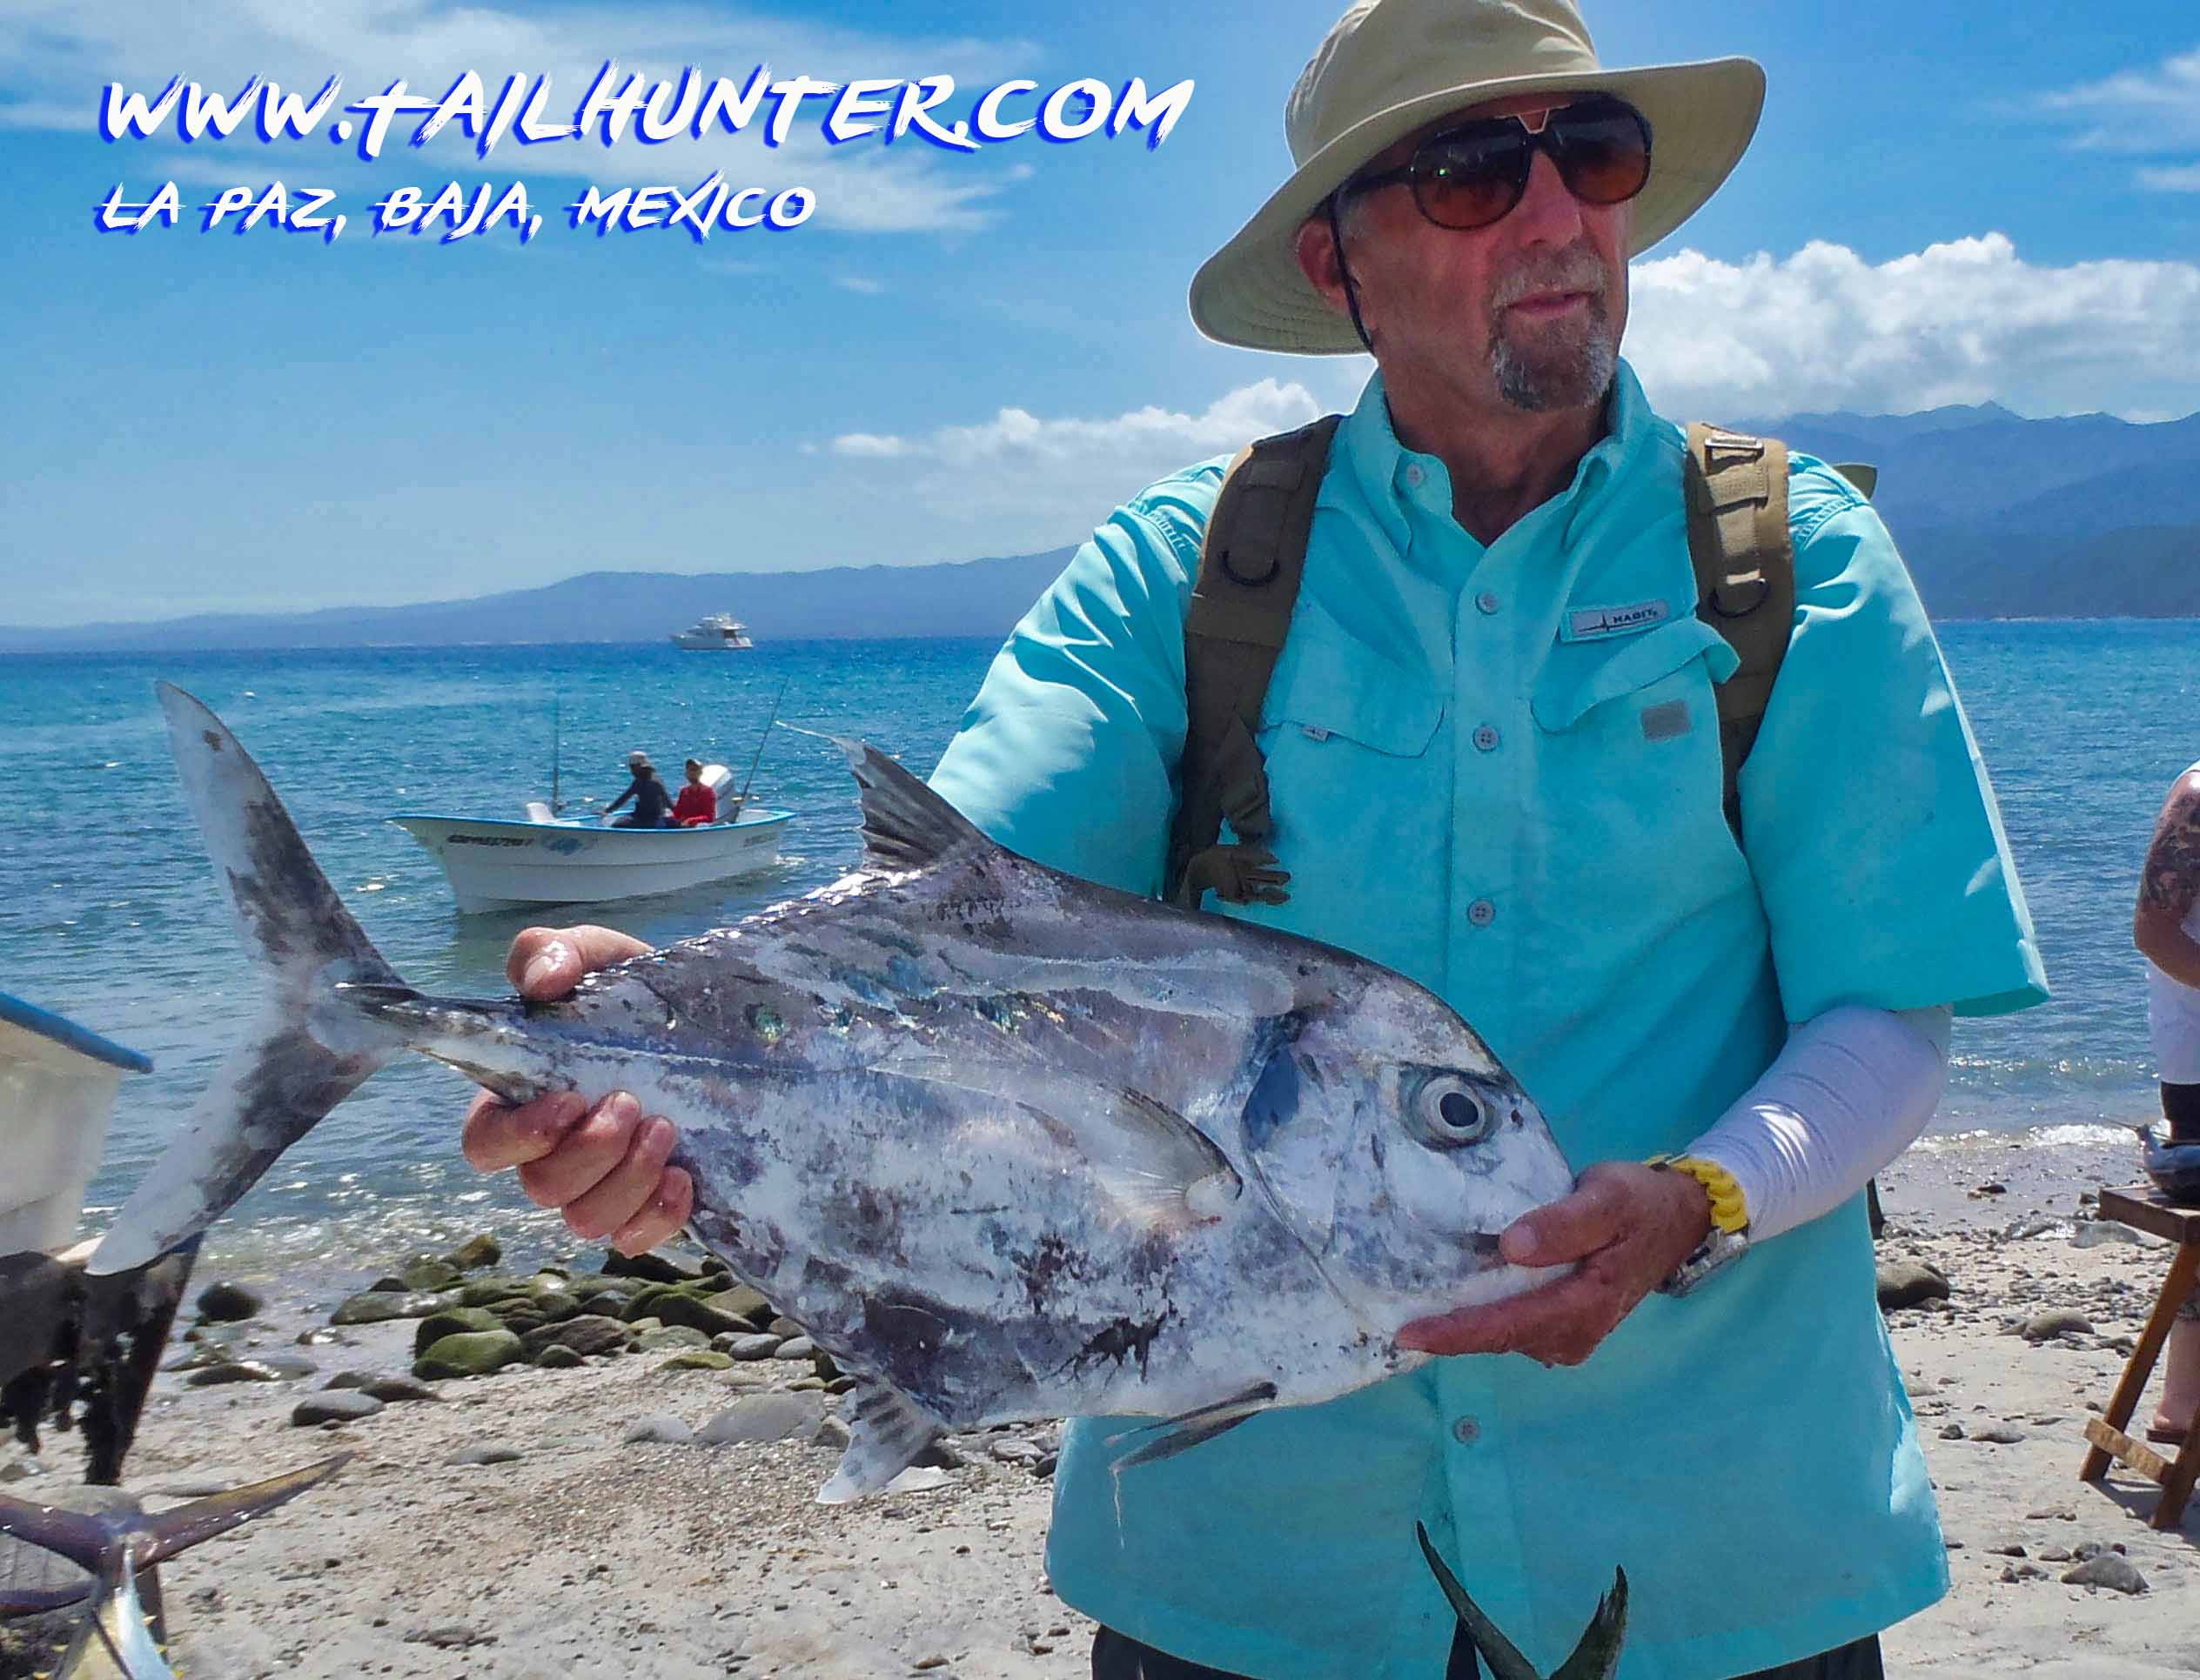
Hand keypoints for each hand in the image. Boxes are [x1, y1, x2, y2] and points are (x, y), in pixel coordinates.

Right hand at [459, 924, 694, 1255]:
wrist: (710, 1022)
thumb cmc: (631, 993)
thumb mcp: (594, 956)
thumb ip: (551, 953)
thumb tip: (541, 982)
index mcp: (522, 1101)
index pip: (485, 1145)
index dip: (518, 1137)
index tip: (568, 1101)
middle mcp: (554, 1154)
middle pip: (542, 1188)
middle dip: (590, 1152)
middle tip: (632, 1104)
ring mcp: (600, 1185)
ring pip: (586, 1220)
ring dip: (626, 1180)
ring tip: (666, 1129)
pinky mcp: (647, 1205)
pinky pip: (635, 1238)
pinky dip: (658, 1215)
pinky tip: (685, 1177)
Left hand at [1397, 1161, 1712, 1366]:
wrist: (1675, 1218)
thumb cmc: (1638, 1204)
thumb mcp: (1607, 1198)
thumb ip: (1565, 1222)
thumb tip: (1513, 1246)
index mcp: (1584, 1305)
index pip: (1507, 1326)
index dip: (1456, 1333)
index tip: (1409, 1333)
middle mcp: (1574, 1333)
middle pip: (1497, 1336)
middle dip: (1447, 1330)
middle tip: (1392, 1311)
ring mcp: (1570, 1335)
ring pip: (1504, 1333)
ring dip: (1463, 1321)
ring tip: (1414, 1296)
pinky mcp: (1564, 1325)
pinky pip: (1514, 1324)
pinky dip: (1485, 1313)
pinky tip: (1457, 1291)